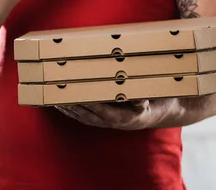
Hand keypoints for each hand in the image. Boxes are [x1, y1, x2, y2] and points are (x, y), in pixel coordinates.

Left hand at [55, 99, 181, 129]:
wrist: (162, 112)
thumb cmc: (156, 100)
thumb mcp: (153, 98)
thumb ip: (143, 99)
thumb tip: (138, 100)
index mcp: (124, 116)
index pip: (101, 110)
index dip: (86, 104)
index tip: (75, 95)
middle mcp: (113, 121)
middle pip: (87, 114)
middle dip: (71, 105)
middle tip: (57, 94)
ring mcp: (108, 122)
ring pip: (83, 117)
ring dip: (68, 109)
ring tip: (53, 99)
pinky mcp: (104, 120)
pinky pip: (84, 117)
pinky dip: (72, 111)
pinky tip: (61, 104)